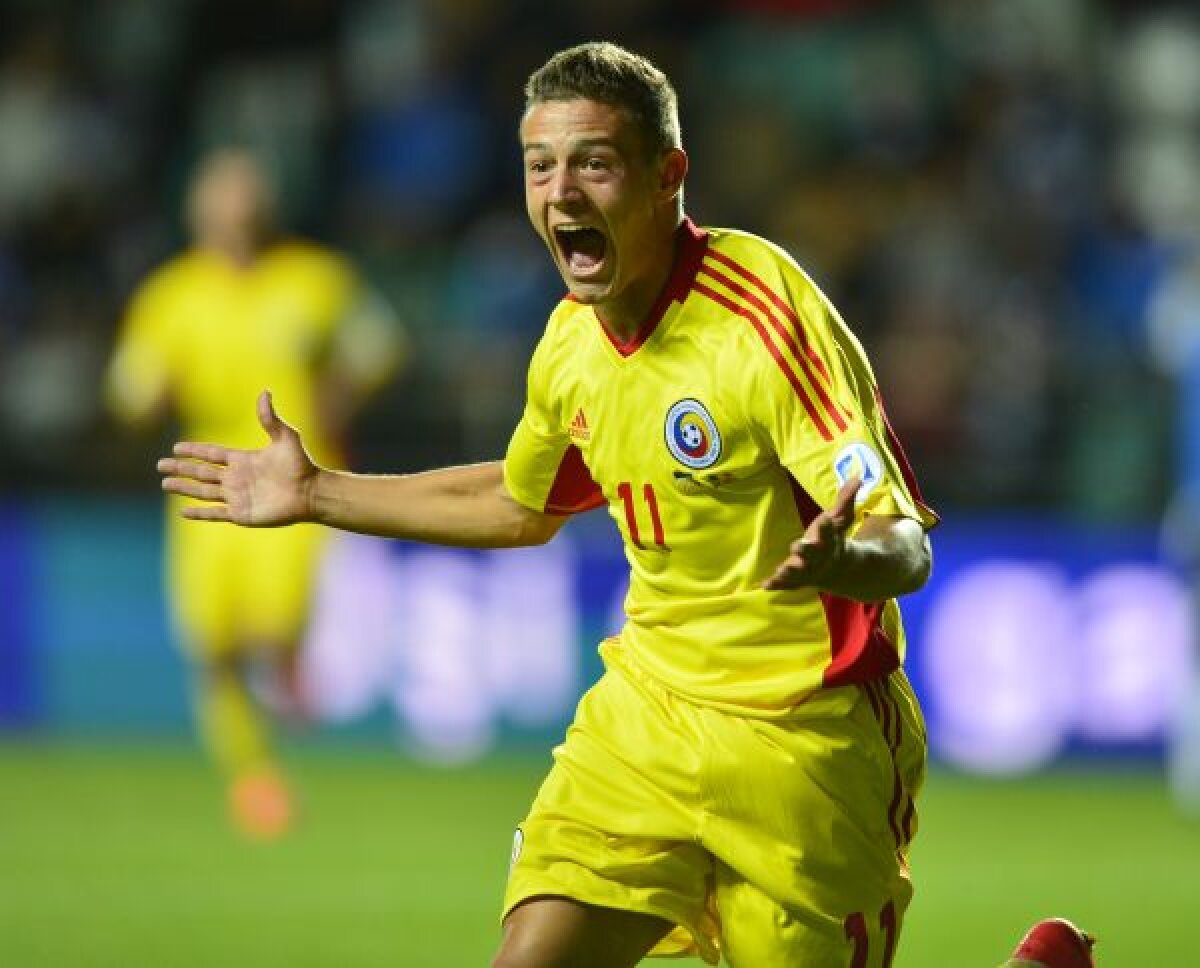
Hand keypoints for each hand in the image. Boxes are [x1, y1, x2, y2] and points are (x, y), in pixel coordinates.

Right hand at [156, 391, 317, 525]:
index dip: (194, 451)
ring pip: (203, 491)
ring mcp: (237, 497)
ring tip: (165, 484)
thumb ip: (270, 418)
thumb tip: (265, 392)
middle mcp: (237, 478)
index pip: (212, 454)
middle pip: (201, 473)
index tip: (176, 447)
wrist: (312, 492)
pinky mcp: (241, 514)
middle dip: (181, 469)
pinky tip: (182, 512)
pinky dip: (199, 513)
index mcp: (243, 460)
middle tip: (160, 465)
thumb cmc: (301, 465)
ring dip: (184, 488)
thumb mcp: (285, 437)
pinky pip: (215, 514)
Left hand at [763, 476, 859, 590]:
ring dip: (790, 572)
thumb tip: (858, 477)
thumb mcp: (840, 518)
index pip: (828, 531)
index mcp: (828, 540)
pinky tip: (764, 585)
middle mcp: (818, 556)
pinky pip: (786, 584)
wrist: (837, 568)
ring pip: (799, 572)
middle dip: (805, 551)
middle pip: (812, 553)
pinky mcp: (795, 579)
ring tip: (780, 571)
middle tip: (797, 546)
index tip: (825, 519)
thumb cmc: (833, 538)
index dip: (827, 526)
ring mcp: (807, 570)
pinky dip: (776, 585)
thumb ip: (845, 499)